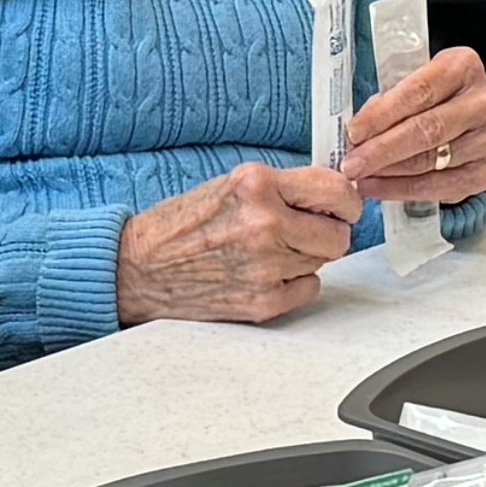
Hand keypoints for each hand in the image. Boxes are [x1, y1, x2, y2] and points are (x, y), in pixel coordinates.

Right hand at [116, 160, 360, 325]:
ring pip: (324, 261)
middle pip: (339, 235)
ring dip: (306, 256)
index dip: (346, 201)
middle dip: (328, 232)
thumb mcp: (232, 185)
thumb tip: (334, 197)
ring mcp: (265, 266)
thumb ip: (283, 188)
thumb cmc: (181, 226)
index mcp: (256, 185)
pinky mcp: (263, 301)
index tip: (342, 206)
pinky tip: (265, 273)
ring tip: (270, 251)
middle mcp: (264, 224)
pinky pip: (309, 288)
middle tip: (305, 231)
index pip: (336, 190)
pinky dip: (295, 282)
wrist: (140, 269)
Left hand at [340, 45, 485, 208]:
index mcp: (464, 67)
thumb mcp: (408, 85)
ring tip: (360, 177)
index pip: (421, 91)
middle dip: (383, 150)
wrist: (460, 122)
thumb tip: (356, 136)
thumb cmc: (427, 99)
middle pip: (429, 129)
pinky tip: (379, 188)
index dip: (384, 114)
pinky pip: (439, 187)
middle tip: (352, 164)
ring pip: (432, 161)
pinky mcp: (483, 173)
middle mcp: (484, 102)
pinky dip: (403, 190)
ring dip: (389, 173)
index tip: (354, 133)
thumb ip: (386, 103)